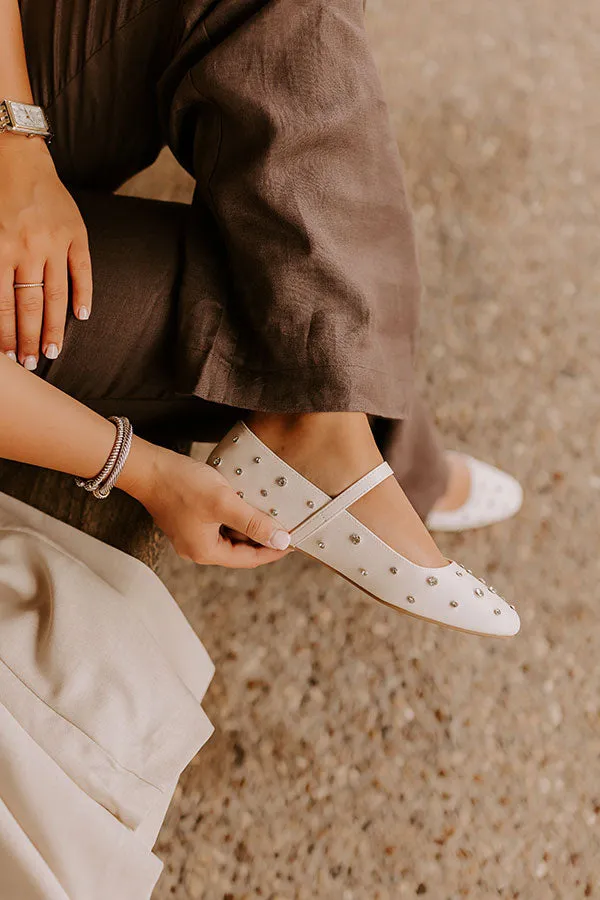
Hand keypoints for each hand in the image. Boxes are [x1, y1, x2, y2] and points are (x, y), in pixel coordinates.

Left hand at [0, 136, 91, 368]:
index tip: (7, 358)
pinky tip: (82, 317)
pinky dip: (84, 294)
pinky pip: (82, 270)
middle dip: (27, 339)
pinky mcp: (76, 233)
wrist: (15, 153)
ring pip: (55, 295)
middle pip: (29, 305)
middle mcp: (27, 248)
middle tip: (29, 364)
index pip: (2, 303)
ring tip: (51, 352)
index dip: (4, 334)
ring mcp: (54, 242)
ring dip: (53, 327)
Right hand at [127, 442, 292, 568]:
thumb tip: (281, 541)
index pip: (248, 559)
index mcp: (205, 552)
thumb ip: (254, 523)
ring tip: (269, 512)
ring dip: (249, 525)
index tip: (293, 541)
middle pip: (239, 549)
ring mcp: (191, 534)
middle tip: (285, 525)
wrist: (148, 467)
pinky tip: (245, 502)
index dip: (273, 550)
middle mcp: (196, 548)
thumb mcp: (224, 502)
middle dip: (262, 538)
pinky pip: (219, 523)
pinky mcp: (189, 519)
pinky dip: (235, 516)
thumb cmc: (181, 485)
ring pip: (230, 535)